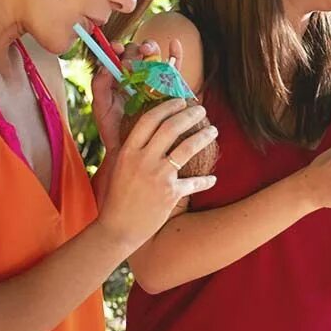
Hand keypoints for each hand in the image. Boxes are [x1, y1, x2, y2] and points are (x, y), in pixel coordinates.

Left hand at [91, 38, 183, 151]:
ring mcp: (154, 82)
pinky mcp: (171, 90)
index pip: (119, 57)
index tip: (116, 49)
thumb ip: (99, 87)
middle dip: (136, 49)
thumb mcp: (101, 109)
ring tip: (149, 51)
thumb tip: (105, 66)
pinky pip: (175, 69)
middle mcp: (137, 78)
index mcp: (119, 80)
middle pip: (138, 53)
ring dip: (152, 48)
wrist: (134, 151)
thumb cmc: (115, 132)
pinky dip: (176, 55)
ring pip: (155, 57)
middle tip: (135, 57)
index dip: (118, 48)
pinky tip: (174, 43)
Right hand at [96, 98, 218, 249]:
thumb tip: (153, 131)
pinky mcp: (170, 194)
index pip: (149, 119)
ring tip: (213, 131)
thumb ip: (134, 150)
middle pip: (171, 128)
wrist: (118, 229)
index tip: (180, 101)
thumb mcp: (120, 168)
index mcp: (127, 151)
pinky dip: (206, 181)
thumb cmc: (118, 197)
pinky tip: (213, 179)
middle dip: (190, 115)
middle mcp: (142, 160)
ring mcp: (157, 176)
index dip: (167, 107)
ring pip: (187, 148)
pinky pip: (194, 182)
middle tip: (202, 110)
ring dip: (204, 136)